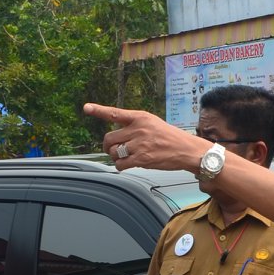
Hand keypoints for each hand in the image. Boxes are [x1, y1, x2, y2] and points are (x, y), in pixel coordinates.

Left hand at [83, 104, 204, 172]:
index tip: (86, 108)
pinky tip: (128, 164)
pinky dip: (121, 166)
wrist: (186, 150)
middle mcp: (138, 129)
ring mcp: (140, 144)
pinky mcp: (142, 159)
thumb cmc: (170, 137)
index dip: (99, 110)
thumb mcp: (152, 123)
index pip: (115, 113)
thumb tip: (116, 135)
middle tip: (113, 149)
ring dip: (116, 156)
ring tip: (126, 156)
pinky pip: (121, 164)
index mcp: (140, 117)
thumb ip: (134, 125)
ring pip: (114, 152)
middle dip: (108, 146)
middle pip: (109, 138)